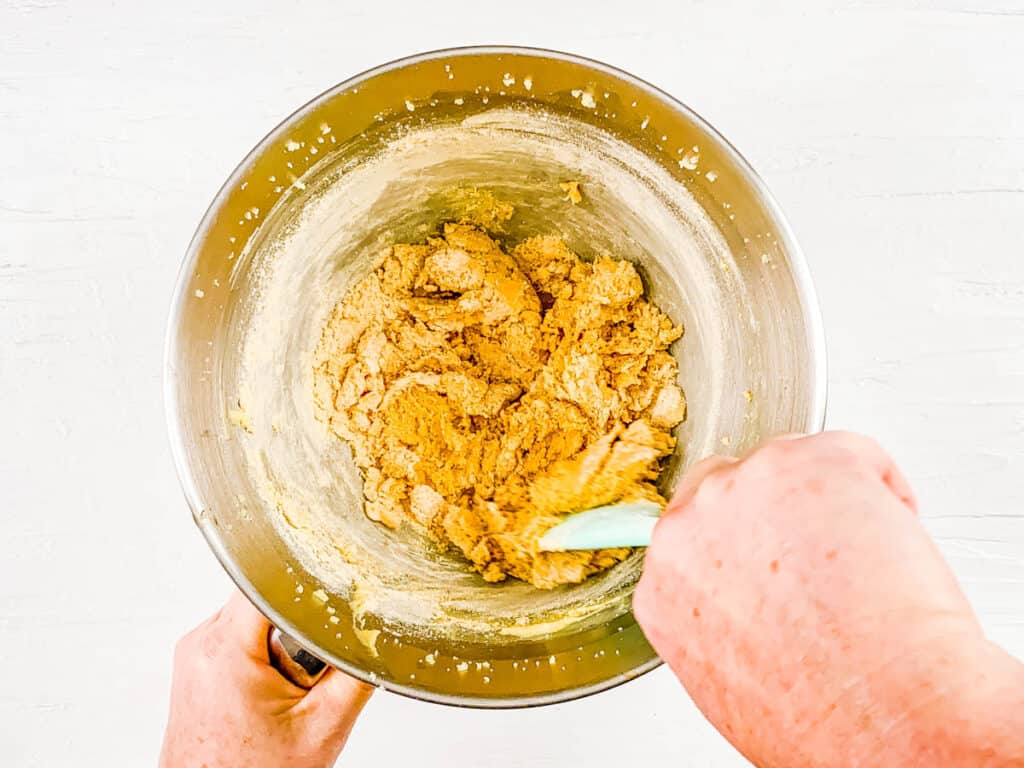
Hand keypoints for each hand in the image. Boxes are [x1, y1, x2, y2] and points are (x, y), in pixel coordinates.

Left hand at [160, 590, 371, 767]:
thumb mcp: (324, 725)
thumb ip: (356, 671)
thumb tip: (384, 632)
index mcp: (226, 650)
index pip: (266, 578)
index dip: (306, 575)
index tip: (333, 586)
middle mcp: (202, 643)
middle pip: (265, 594)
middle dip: (301, 620)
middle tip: (311, 667)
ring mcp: (195, 653)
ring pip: (255, 613)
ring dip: (283, 636)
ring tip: (290, 684)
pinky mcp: (197, 663)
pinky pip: (241, 633)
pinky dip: (265, 650)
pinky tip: (274, 688)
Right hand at [634, 432, 1023, 766]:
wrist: (881, 710)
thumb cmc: (820, 718)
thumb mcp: (728, 684)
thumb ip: (719, 621)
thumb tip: (753, 607)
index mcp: (664, 587)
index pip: (694, 536)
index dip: (743, 548)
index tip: (774, 563)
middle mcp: (691, 528)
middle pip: (731, 487)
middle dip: (776, 514)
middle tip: (828, 564)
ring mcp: (746, 486)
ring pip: (793, 466)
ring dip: (832, 504)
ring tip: (864, 567)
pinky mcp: (811, 460)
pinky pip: (854, 455)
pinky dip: (884, 491)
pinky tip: (892, 542)